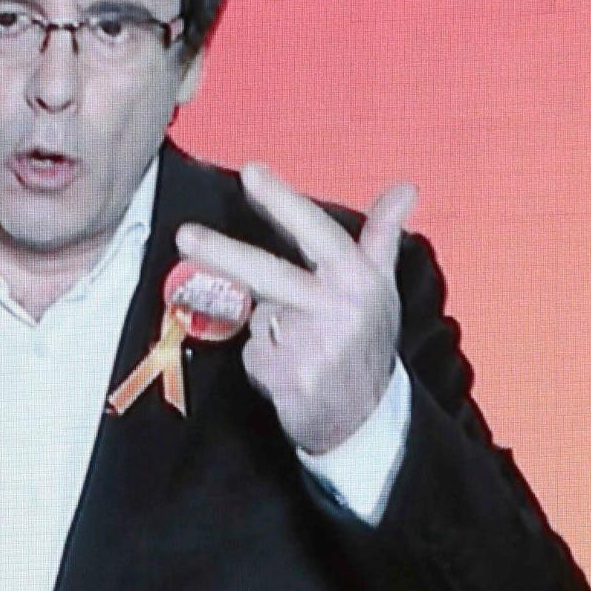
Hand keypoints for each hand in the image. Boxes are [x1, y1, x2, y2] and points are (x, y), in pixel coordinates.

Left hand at [175, 164, 413, 455]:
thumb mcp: (381, 288)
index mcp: (358, 280)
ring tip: (299, 345)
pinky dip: (261, 360)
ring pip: (259, 318)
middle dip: (223, 253)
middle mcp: (339, 311)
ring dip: (267, 329)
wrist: (366, 418)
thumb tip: (406, 187)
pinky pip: (252, 355)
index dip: (284, 201)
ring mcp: (314, 349)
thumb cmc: (366, 342)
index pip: (317, 232)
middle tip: (184, 235)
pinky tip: (288, 371)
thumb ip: (383, 237)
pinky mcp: (290, 382)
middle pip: (270, 274)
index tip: (251, 171)